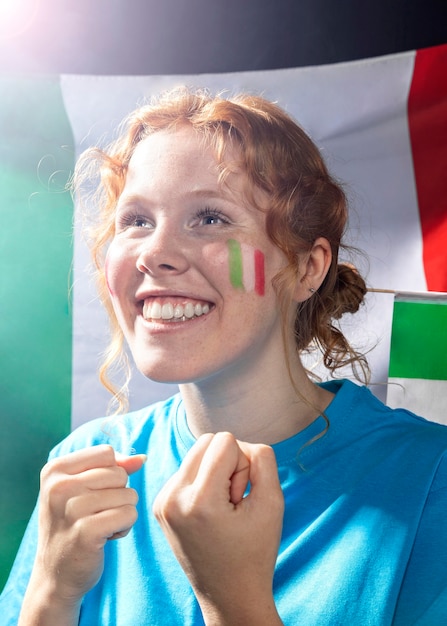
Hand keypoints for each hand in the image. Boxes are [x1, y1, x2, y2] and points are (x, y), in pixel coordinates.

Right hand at [33, 445, 144, 603]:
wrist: (55, 574)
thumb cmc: (73, 524)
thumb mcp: (83, 489)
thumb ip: (112, 468)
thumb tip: (142, 459)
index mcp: (55, 470)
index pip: (107, 454)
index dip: (111, 473)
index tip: (93, 494)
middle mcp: (59, 486)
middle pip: (119, 473)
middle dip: (118, 494)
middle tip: (97, 514)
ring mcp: (71, 509)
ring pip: (128, 494)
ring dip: (122, 512)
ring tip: (101, 526)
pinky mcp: (86, 532)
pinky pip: (129, 514)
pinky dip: (124, 527)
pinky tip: (106, 538)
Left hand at [153, 432, 283, 624]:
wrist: (229, 594)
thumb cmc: (255, 551)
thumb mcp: (273, 502)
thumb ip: (263, 459)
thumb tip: (240, 443)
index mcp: (198, 501)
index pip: (225, 441)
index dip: (244, 464)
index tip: (242, 498)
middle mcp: (172, 498)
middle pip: (207, 441)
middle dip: (228, 463)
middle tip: (234, 500)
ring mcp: (161, 501)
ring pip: (197, 452)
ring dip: (216, 470)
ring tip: (223, 506)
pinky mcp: (160, 504)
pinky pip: (187, 469)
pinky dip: (204, 481)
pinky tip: (210, 511)